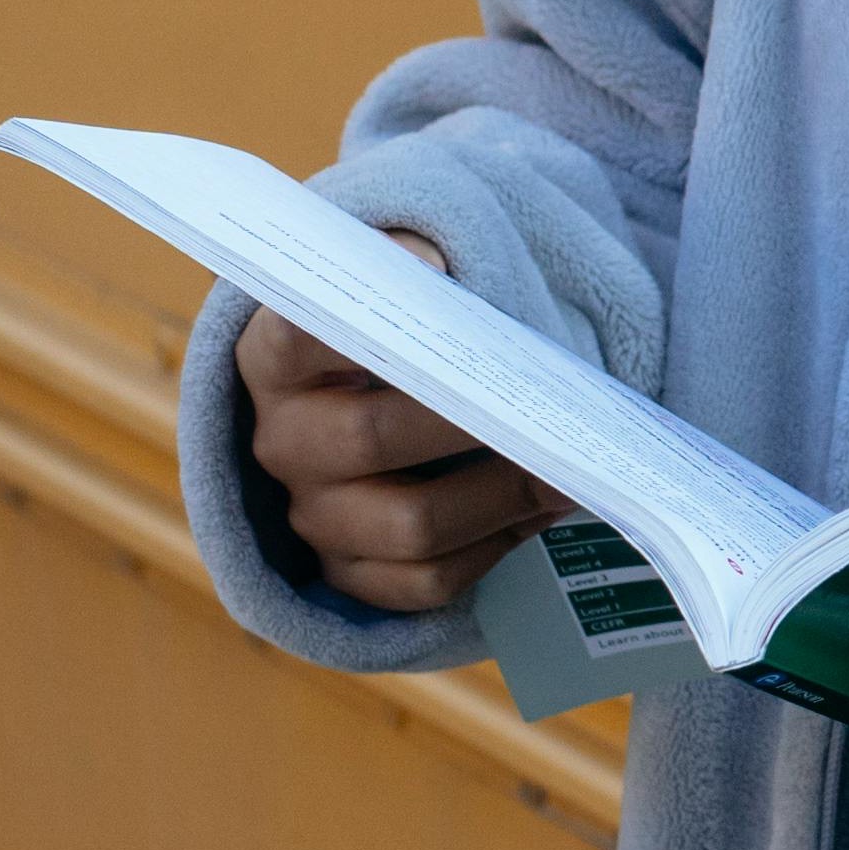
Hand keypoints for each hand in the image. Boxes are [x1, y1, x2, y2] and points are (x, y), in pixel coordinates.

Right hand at [234, 231, 570, 612]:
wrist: (393, 413)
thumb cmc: (408, 343)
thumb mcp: (403, 295)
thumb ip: (417, 271)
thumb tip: (443, 268)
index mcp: (277, 358)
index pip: (299, 332)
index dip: (365, 308)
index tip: (440, 268)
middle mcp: (283, 441)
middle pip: (372, 437)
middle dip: (475, 423)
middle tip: (553, 406)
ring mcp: (312, 517)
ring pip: (413, 526)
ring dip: (504, 497)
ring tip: (571, 471)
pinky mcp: (348, 575)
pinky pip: (426, 581)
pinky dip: (494, 549)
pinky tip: (539, 513)